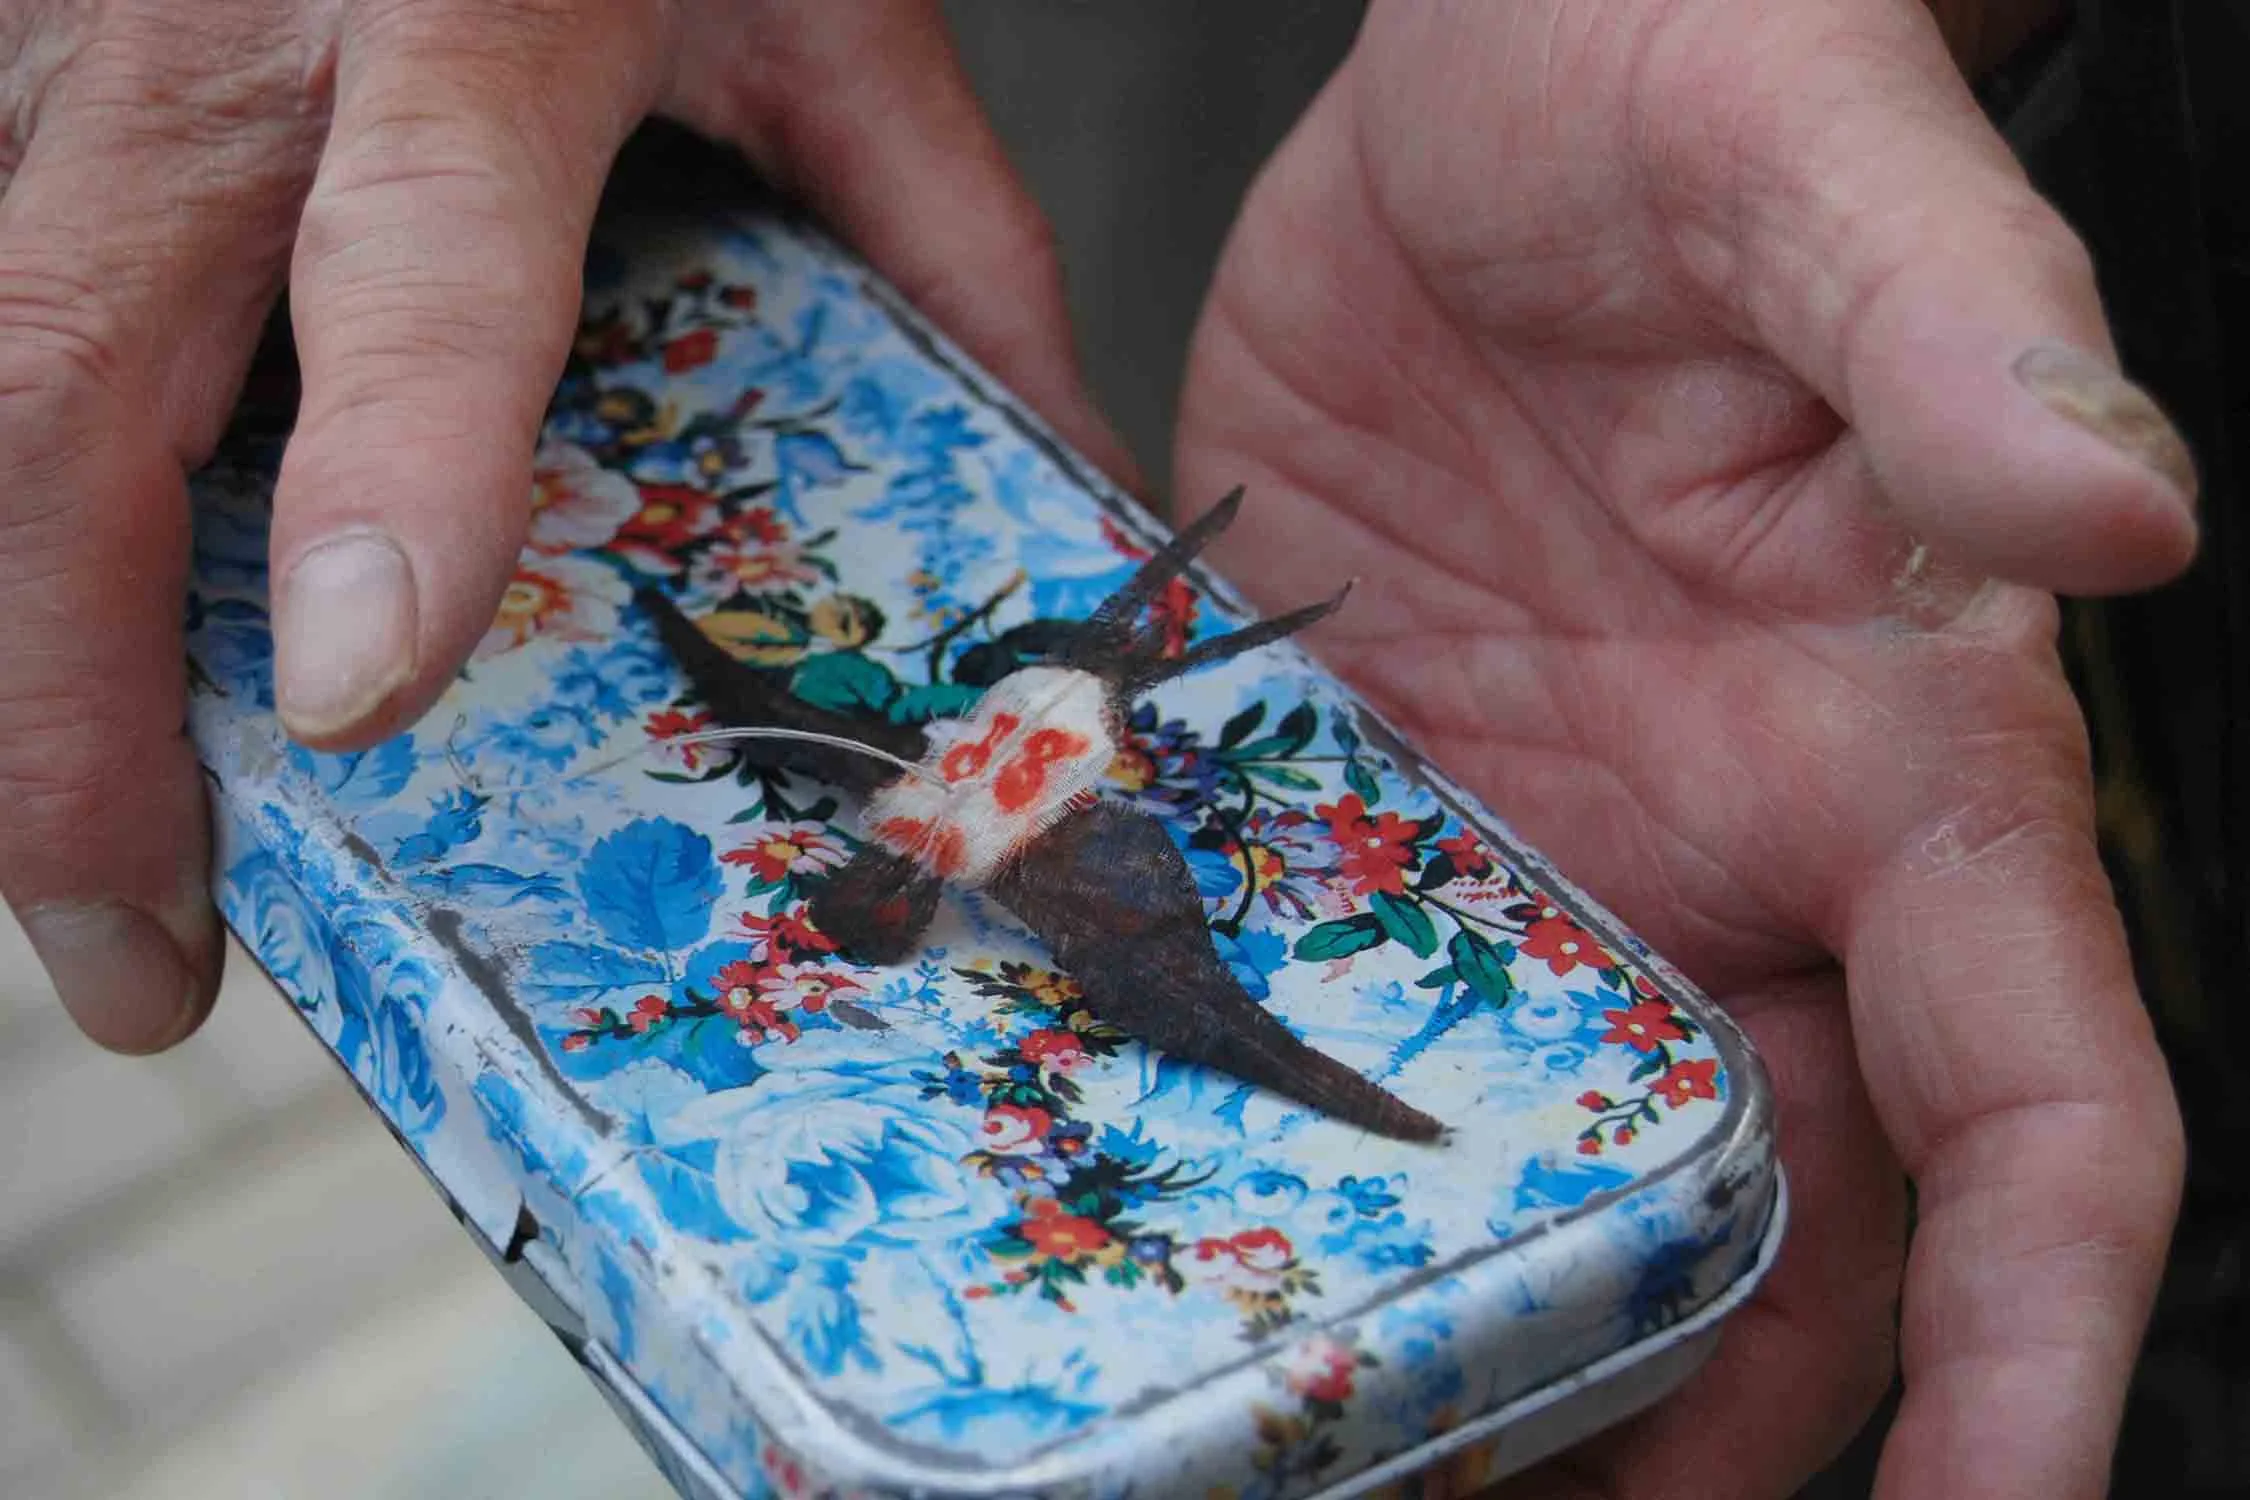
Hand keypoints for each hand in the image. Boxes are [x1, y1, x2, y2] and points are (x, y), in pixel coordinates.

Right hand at [0, 0, 1128, 1052]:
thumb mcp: (823, 10)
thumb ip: (937, 232)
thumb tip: (1058, 483)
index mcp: (474, 11)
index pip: (420, 263)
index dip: (389, 472)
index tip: (356, 692)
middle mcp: (214, 40)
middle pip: (56, 383)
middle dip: (63, 706)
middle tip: (150, 952)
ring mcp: (51, 42)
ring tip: (88, 882)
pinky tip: (27, 649)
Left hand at [1174, 2, 2188, 1494]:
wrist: (1488, 76)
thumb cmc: (1699, 79)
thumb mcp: (1820, 170)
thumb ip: (1956, 331)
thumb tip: (2112, 516)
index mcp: (1910, 758)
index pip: (2038, 1108)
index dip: (2040, 1343)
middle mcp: (1739, 852)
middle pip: (1783, 1231)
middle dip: (1706, 1433)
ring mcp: (1545, 847)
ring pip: (1563, 1175)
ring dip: (1500, 1343)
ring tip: (1360, 1473)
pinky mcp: (1376, 803)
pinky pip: (1348, 1029)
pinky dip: (1310, 1161)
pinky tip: (1206, 1242)